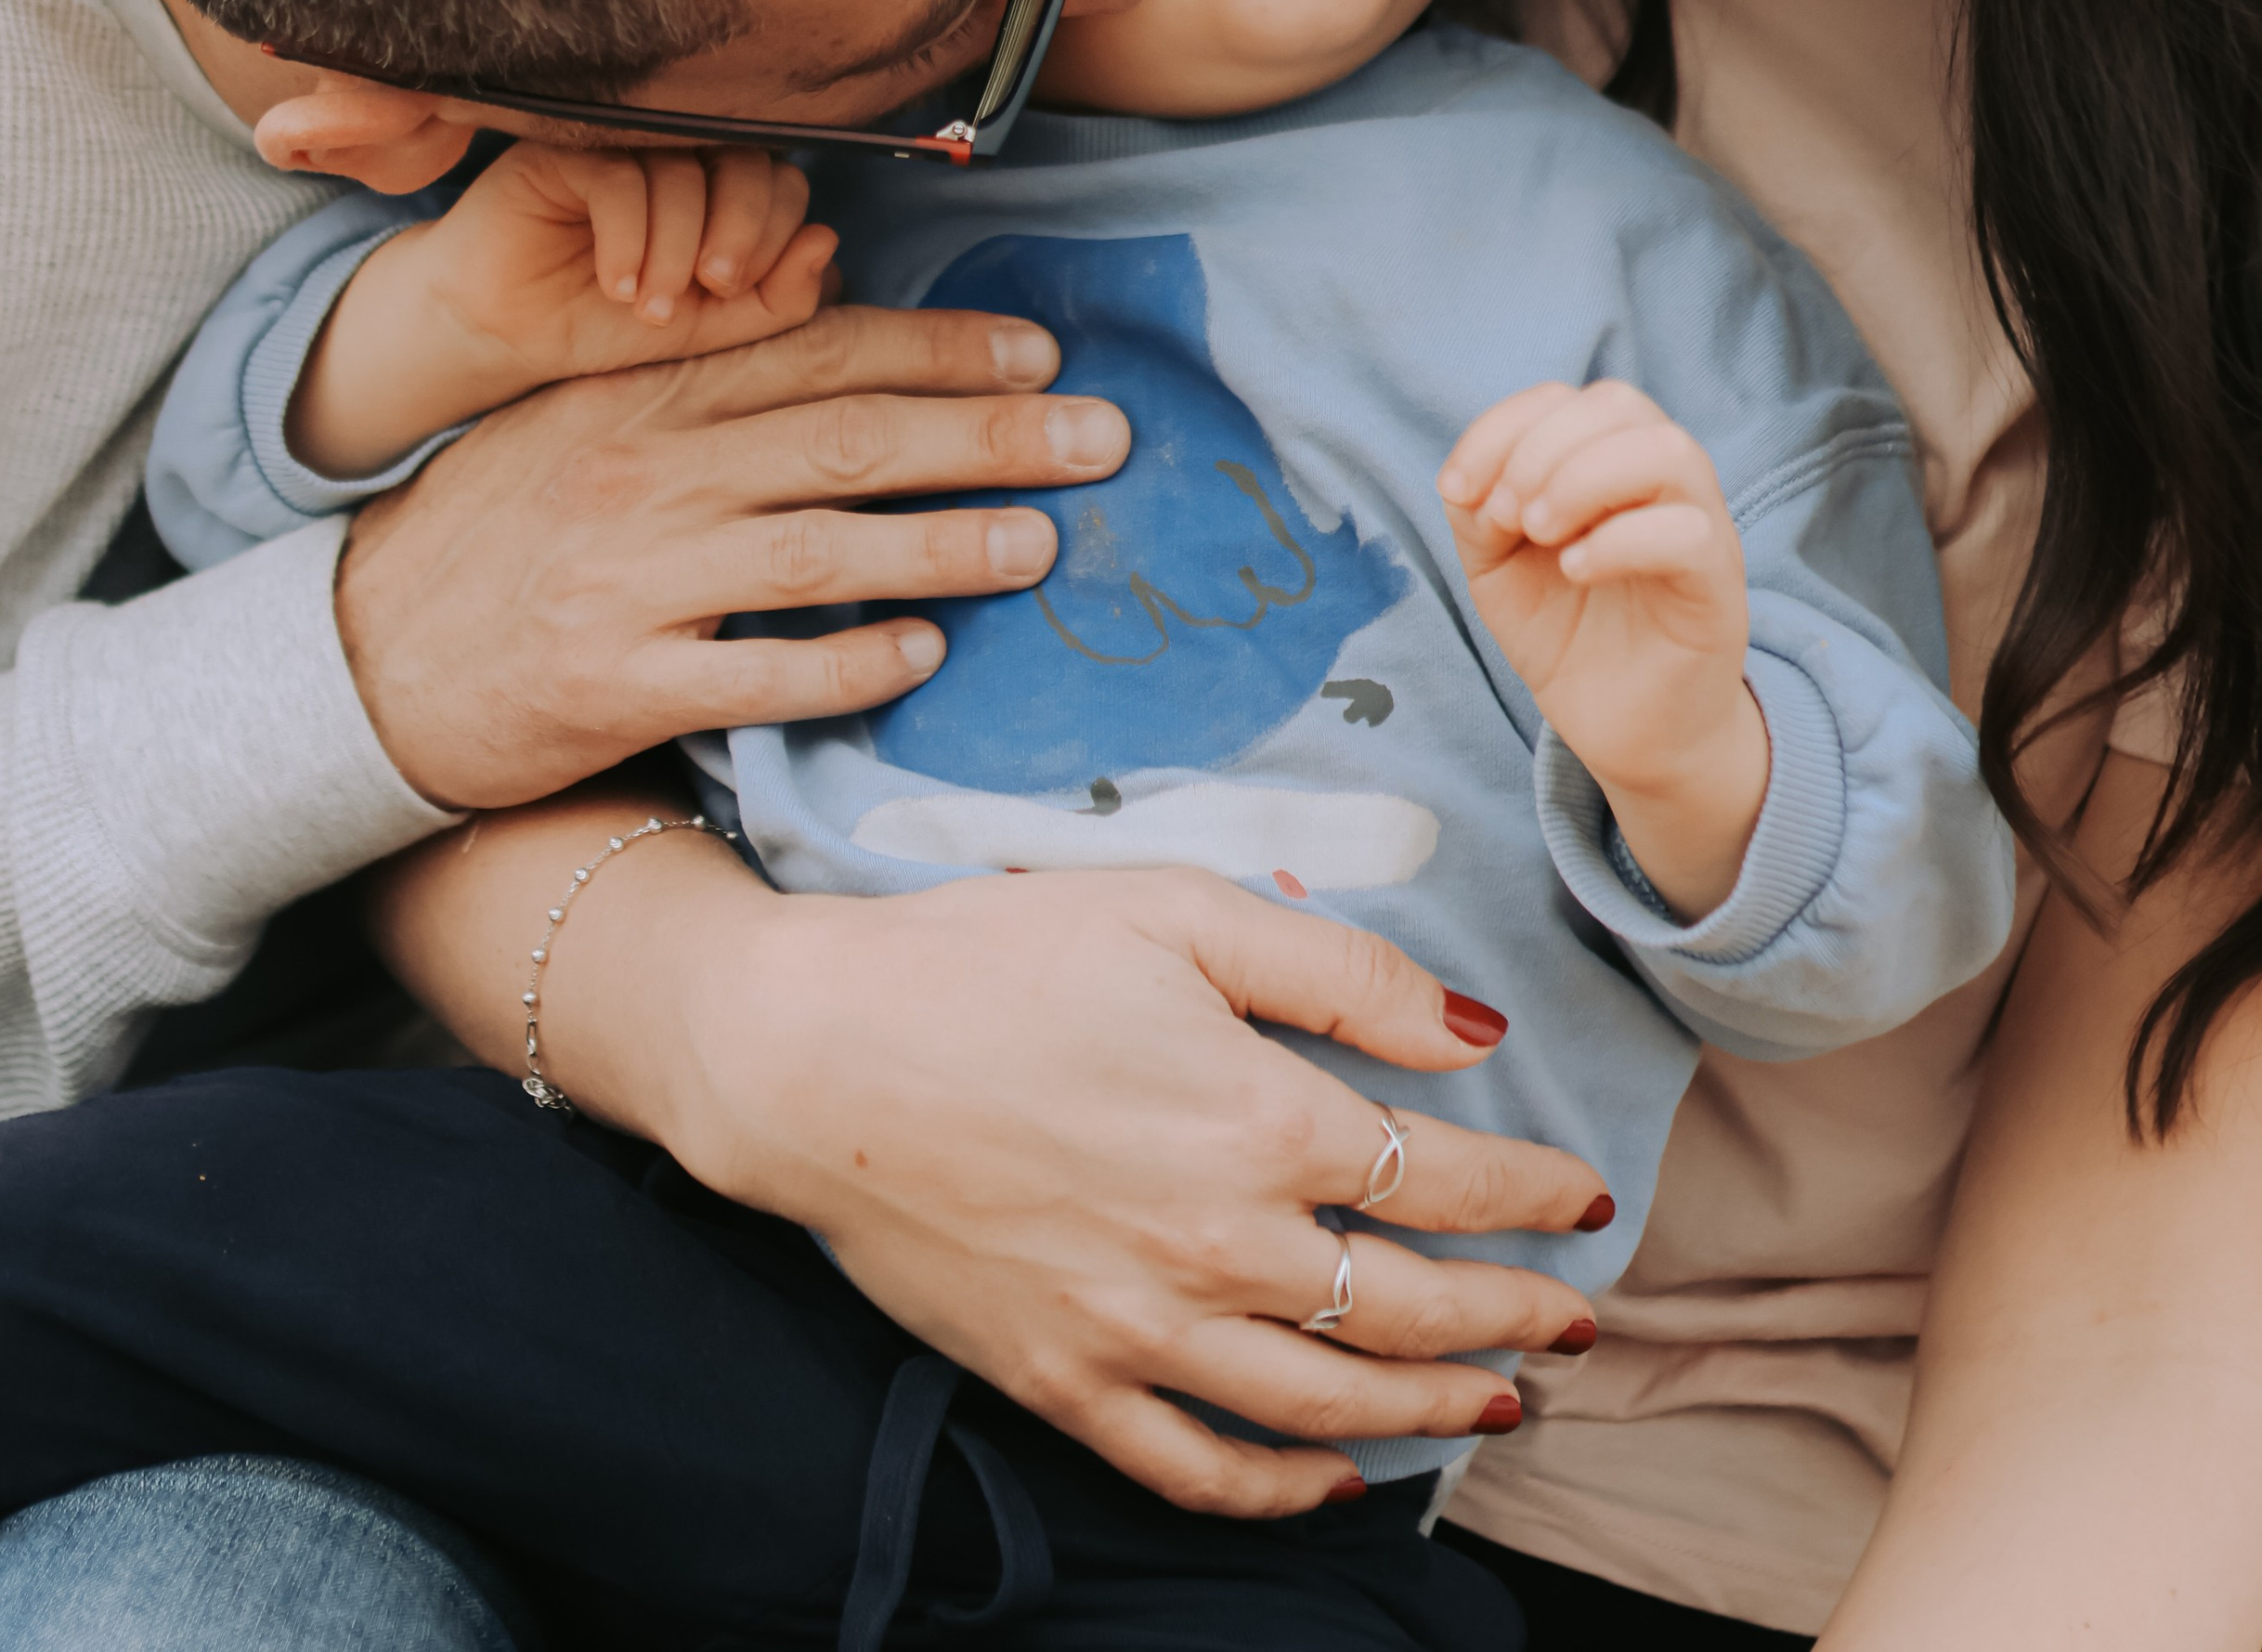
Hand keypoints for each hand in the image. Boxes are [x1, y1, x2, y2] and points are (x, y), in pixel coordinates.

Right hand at [291, 142, 834, 475]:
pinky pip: (620, 176)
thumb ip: (776, 298)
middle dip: (741, 232)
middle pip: (746, 162)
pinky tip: (614, 284)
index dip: (775, 236)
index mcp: (724, 191)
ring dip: (674, 248)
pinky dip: (628, 236)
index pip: (785, 185)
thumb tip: (828, 240)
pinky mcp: (566, 152)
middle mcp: (681, 157)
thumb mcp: (709, 330)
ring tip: (646, 307)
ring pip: (683, 171)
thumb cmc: (608, 327)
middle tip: (711, 289)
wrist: (507, 335)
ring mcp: (623, 146)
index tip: (736, 293)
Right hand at [331, 301, 1130, 806]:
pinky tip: (924, 655)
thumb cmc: (500, 532)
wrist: (357, 659)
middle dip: (988, 436)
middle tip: (1101, 438)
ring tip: (1044, 544)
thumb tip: (840, 318)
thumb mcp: (585, 419)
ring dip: (944, 544)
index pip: (821, 352)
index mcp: (648, 393)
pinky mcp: (611, 682)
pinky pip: (755, 673)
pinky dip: (848, 661)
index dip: (942, 350)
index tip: (1042, 355)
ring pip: (819, 549)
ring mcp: (630, 578)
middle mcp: (647, 470)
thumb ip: (705, 378)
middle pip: (847, 439)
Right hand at [374, 817, 1614, 1520]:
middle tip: (1579, 1316)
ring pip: (1328, 1408)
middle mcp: (1219, 1247)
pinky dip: (1283, 1487)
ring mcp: (1140, 1330)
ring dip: (1434, 1413)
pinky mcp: (1063, 1379)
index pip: (1444, 1178)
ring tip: (1504, 1401)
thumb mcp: (1176, 908)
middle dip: (1516, 1317)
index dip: (1532, 1190)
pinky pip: (1198, 1467)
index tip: (1586, 1194)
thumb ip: (1338, 969)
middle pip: (1411, 1312)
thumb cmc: (989, 956)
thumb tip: (1473, 1025)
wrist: (809, 1053)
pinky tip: (1334, 1478)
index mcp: (1259, 1119)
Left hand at [1440, 379, 1768, 915]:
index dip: (1500, 427)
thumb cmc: (1568, 634)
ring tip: (1539, 535)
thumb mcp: (1498, 566)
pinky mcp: (1720, 588)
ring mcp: (1702, 527)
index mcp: (1609, 462)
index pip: (1564, 397)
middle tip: (1507, 519)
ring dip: (1583, 479)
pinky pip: (1689, 532)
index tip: (1457, 491)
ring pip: (1670, 449)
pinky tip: (1576, 571)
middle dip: (1540, 448)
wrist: (1623, 730)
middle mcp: (1664, 481)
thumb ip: (1478, 512)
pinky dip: (1620, 541)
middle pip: (1619, 402)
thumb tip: (1468, 480)